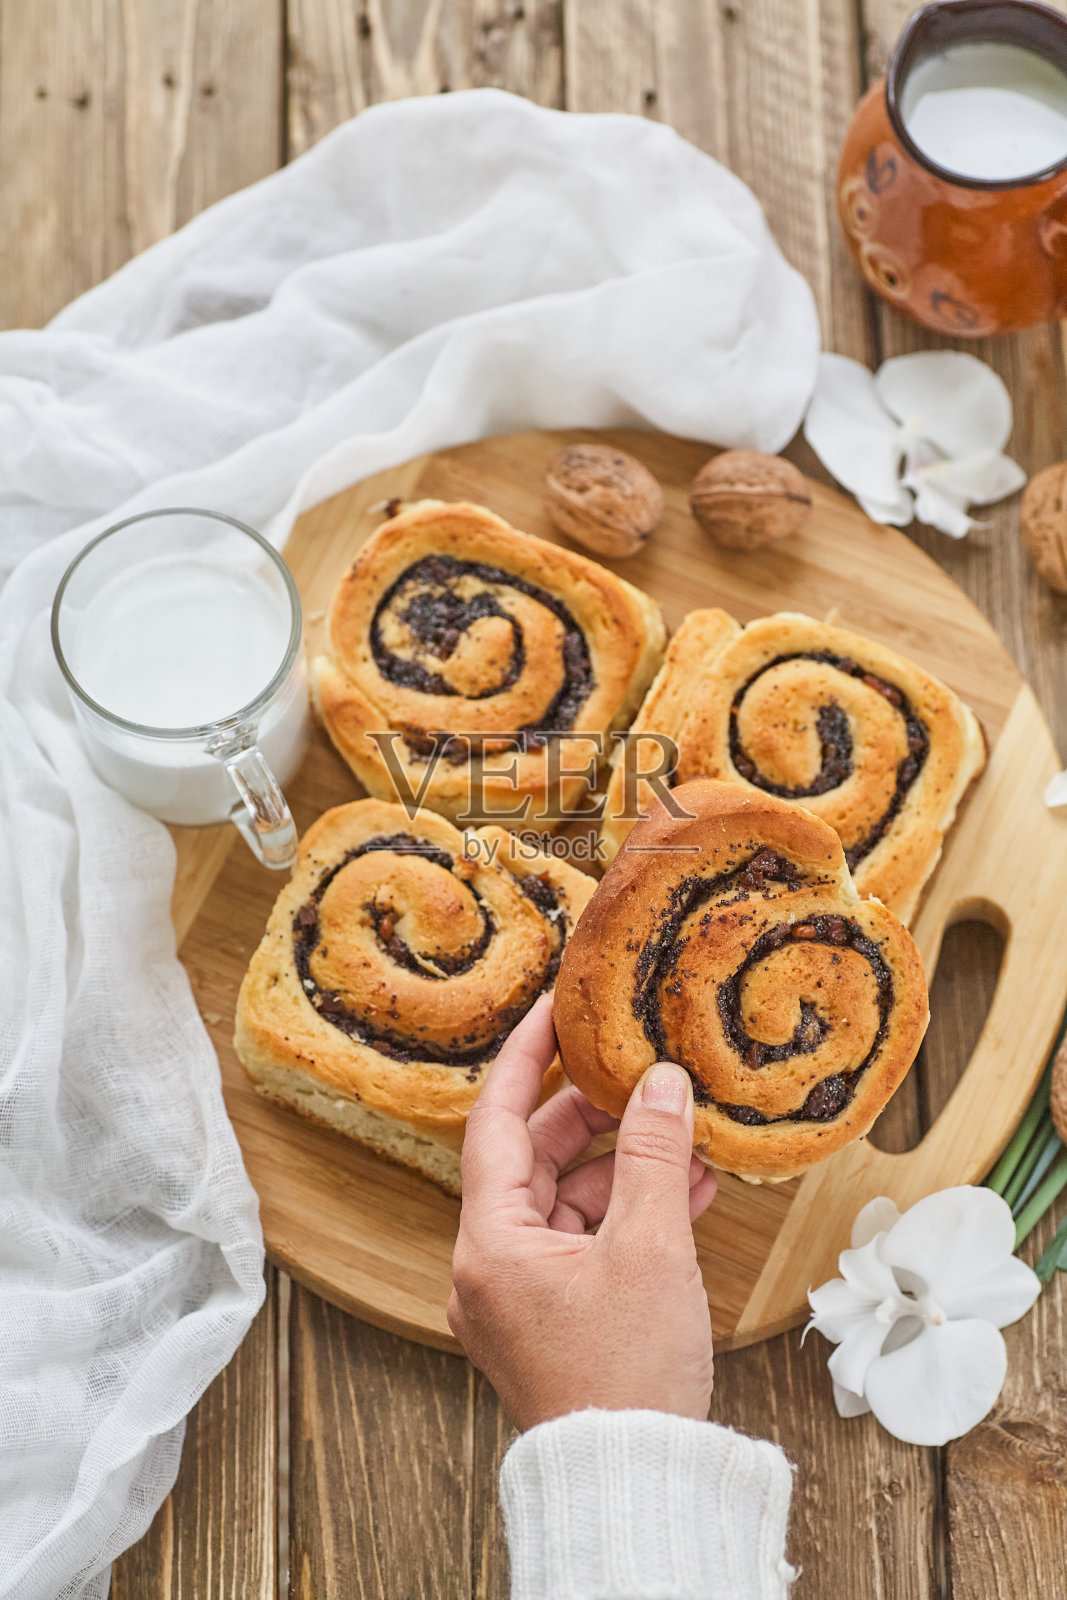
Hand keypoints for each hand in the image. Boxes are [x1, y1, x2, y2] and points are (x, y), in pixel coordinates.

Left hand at [447, 994, 716, 1430]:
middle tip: (640, 1072)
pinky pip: (585, 1245)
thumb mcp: (650, 1249)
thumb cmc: (628, 1377)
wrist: (633, 1484)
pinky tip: (687, 1192)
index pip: (498, 1120)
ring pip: (567, 1204)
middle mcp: (490, 1266)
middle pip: (535, 1160)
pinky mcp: (553, 1320)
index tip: (553, 1007)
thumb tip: (660, 1083)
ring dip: (626, 1170)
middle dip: (595, 1117)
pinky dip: (629, 1217)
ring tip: (688, 1137)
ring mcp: (520, 1297)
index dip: (527, 1057)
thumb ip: (655, 1156)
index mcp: (490, 1243)